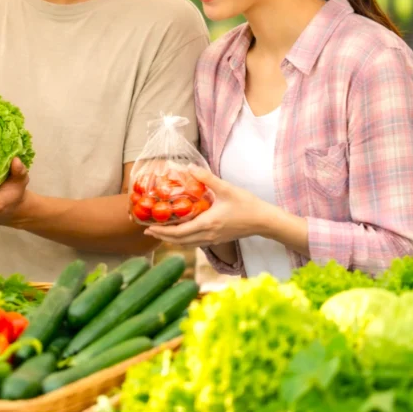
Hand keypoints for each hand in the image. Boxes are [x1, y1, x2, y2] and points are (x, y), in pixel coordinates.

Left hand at [143, 166, 270, 247]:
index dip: (163, 231)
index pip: (180, 232)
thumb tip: (189, 167)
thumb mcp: (226, 188)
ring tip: (161, 232)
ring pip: (188, 244)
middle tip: (148, 231)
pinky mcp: (218, 240)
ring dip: (173, 239)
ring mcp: (213, 239)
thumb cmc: (247, 204)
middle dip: (163, 237)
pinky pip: (196, 243)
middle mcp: (208, 235)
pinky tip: (181, 232)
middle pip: (180, 241)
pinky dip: (184, 239)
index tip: (149, 227)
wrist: (264, 220)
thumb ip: (207, 178)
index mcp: (208, 223)